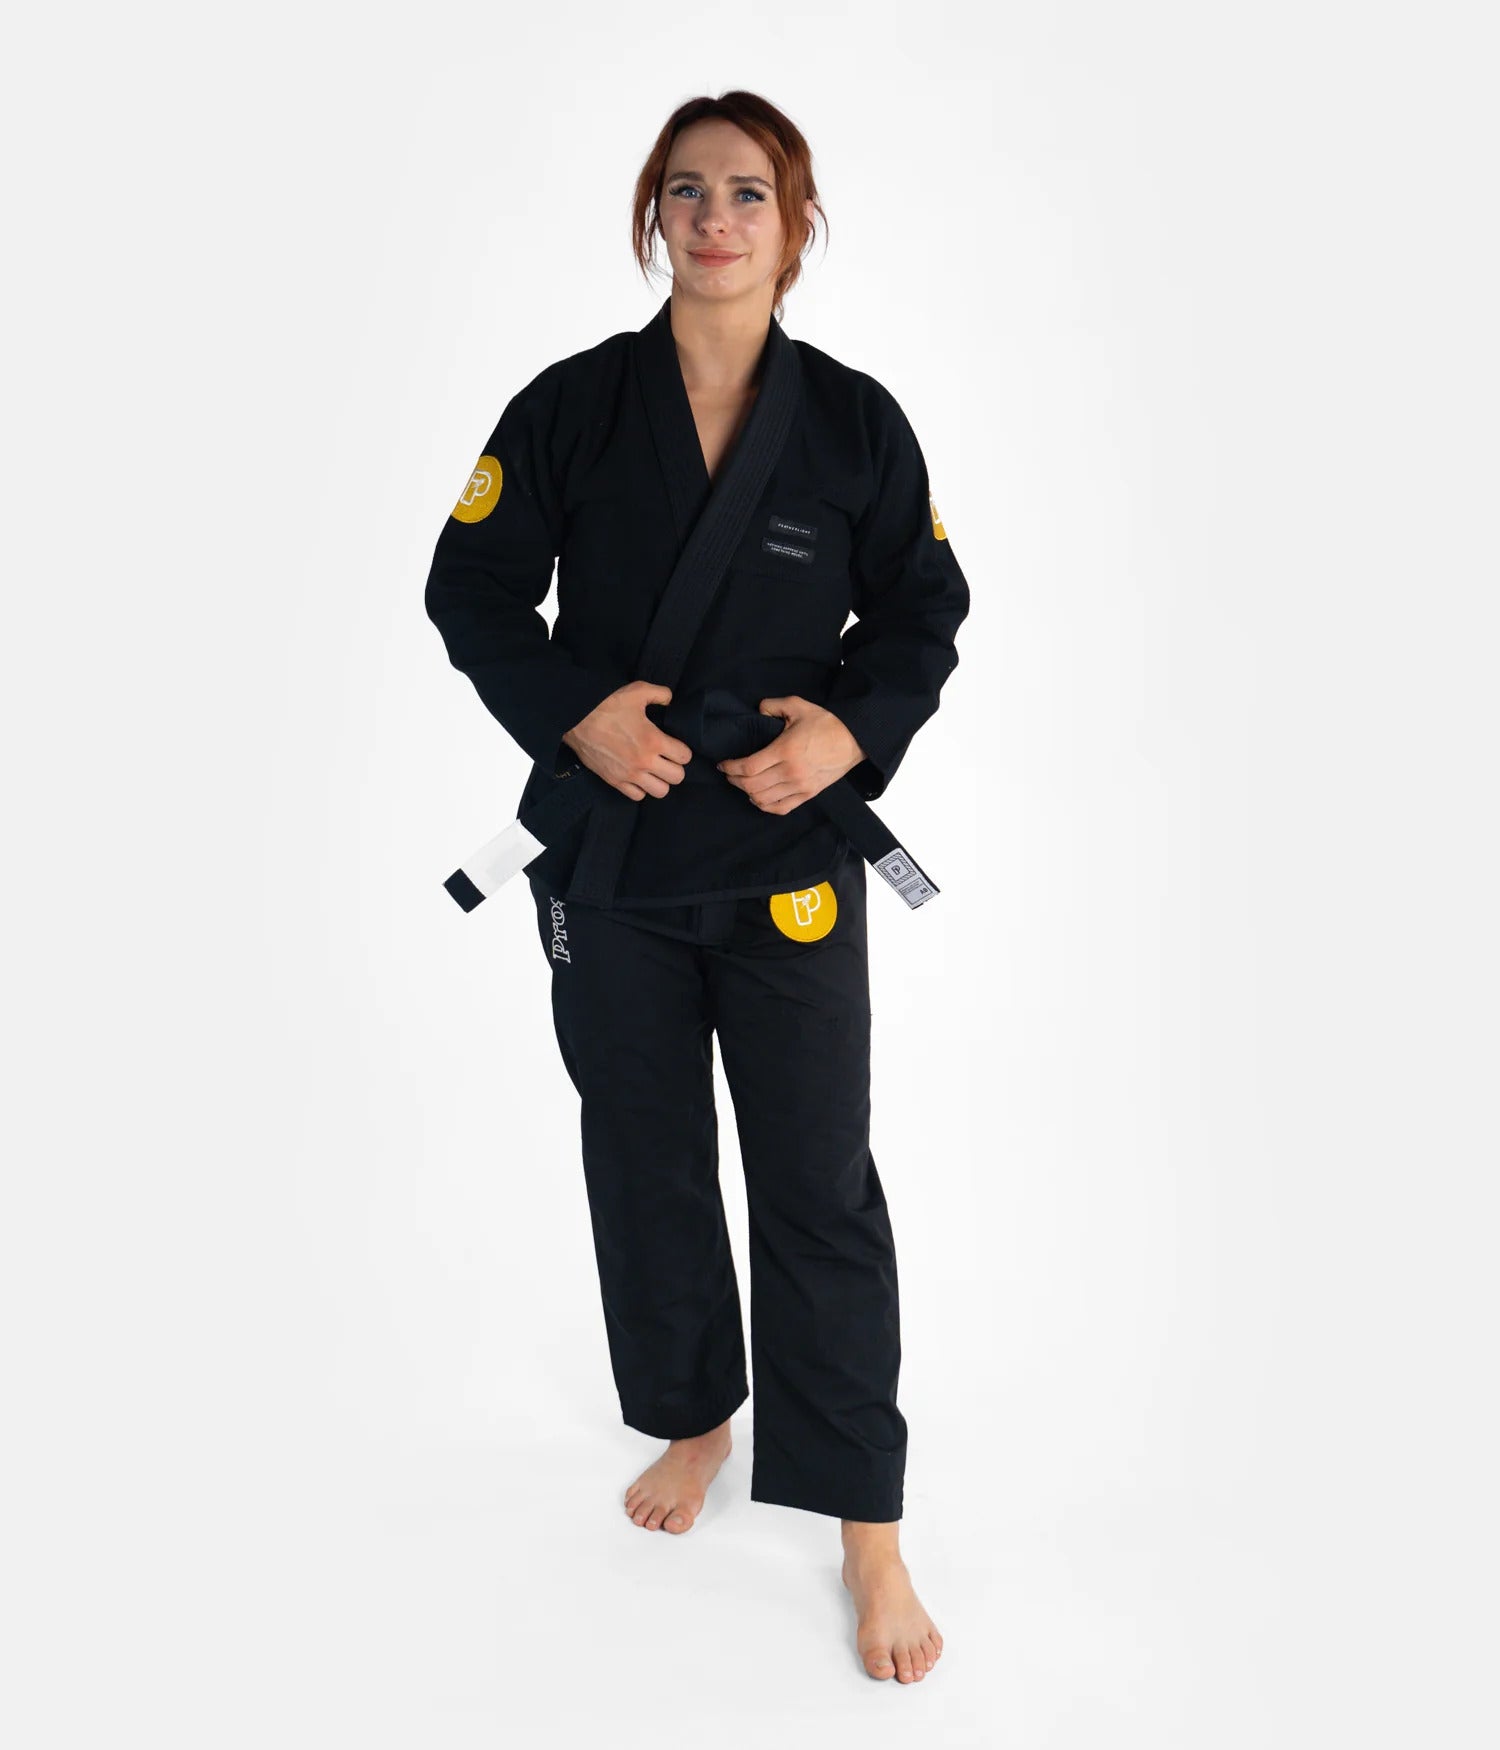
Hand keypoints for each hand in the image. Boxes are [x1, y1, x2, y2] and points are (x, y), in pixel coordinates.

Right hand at [563, 680, 693, 800]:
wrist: (576, 719)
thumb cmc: (607, 705)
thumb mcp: (638, 690)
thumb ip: (660, 694)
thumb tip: (669, 700)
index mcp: (654, 740)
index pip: (685, 757)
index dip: (683, 751)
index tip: (675, 746)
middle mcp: (645, 762)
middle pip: (677, 777)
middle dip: (676, 767)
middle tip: (667, 758)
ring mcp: (630, 774)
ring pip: (661, 791)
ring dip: (661, 781)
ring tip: (654, 770)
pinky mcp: (615, 781)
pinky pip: (637, 796)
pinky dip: (641, 789)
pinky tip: (638, 776)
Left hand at [715, 696, 865, 814]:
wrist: (854, 740)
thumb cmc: (827, 723)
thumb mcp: (798, 705)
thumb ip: (772, 705)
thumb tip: (757, 711)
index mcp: (785, 750)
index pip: (748, 766)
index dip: (730, 767)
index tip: (723, 764)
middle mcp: (791, 772)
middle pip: (751, 785)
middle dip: (734, 780)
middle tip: (729, 773)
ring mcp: (800, 786)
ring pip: (763, 799)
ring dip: (747, 793)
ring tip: (742, 783)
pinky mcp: (808, 794)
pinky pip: (780, 808)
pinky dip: (764, 806)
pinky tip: (758, 798)